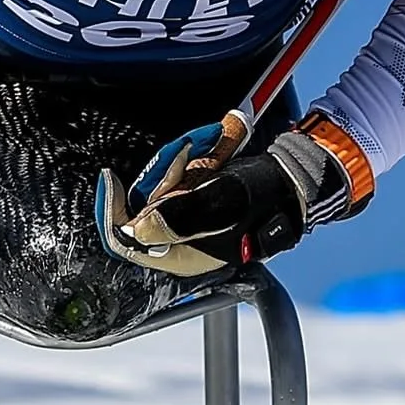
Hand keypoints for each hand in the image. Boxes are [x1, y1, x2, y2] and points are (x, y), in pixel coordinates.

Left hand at [96, 121, 360, 278]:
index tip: (110, 178)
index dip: (113, 211)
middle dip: (161, 174)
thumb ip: (183, 217)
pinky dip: (184, 159)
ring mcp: (183, 219)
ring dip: (176, 162)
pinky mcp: (190, 199)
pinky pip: (171, 177)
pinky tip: (207, 150)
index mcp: (182, 257)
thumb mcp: (226, 204)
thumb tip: (138, 227)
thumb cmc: (265, 197)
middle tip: (188, 154)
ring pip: (155, 187)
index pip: (127, 241)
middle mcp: (177, 242)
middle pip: (140, 206)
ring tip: (204, 148)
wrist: (293, 181)